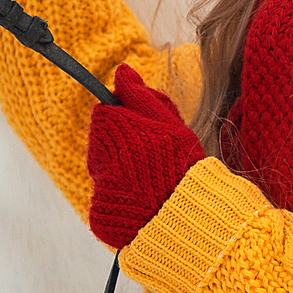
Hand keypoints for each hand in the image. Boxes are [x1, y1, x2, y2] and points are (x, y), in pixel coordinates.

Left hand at [86, 65, 206, 249]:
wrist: (192, 221)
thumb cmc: (185, 168)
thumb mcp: (172, 126)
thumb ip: (143, 97)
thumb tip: (122, 70)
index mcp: (123, 135)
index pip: (105, 112)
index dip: (124, 117)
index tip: (143, 129)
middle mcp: (106, 162)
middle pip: (100, 140)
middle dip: (119, 143)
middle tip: (149, 156)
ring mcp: (100, 192)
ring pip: (100, 169)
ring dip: (118, 170)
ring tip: (149, 182)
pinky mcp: (100, 217)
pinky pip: (102, 199)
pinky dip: (117, 199)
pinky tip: (141, 202)